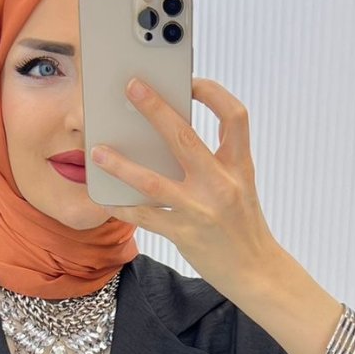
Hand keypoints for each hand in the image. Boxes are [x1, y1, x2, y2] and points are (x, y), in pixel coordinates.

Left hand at [92, 75, 282, 298]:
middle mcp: (222, 184)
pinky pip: (145, 216)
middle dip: (155, 108)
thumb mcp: (241, 185)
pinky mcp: (185, 234)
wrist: (256, 272)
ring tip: (97, 152)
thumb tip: (172, 135)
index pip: (234, 115)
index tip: (190, 82)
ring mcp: (202, 210)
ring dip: (121, 165)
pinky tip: (106, 199)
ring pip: (152, 181)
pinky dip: (123, 206)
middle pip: (184, 137)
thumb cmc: (242, 225)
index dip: (213, 93)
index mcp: (239, 166)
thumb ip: (216, 161)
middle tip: (132, 86)